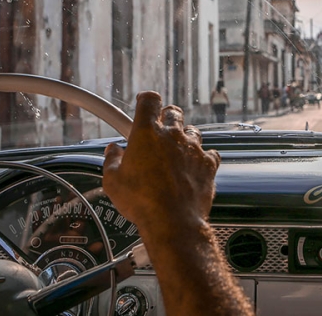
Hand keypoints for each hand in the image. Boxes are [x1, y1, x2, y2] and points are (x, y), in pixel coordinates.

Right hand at [102, 92, 220, 244]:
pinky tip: (194, 167)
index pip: (149, 100)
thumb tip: (113, 151)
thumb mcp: (113, 181)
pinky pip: (209, 153)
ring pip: (192, 131)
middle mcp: (172, 135)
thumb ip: (112, 161)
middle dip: (167, 117)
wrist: (172, 221)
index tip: (144, 103)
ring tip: (176, 152)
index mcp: (146, 133)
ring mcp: (193, 148)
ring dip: (185, 138)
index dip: (146, 100)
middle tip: (160, 130)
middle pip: (173, 112)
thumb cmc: (141, 201)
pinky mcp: (208, 163)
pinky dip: (202, 158)